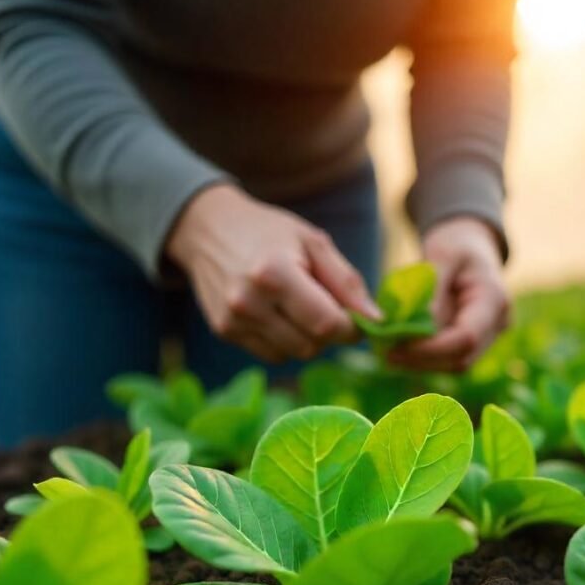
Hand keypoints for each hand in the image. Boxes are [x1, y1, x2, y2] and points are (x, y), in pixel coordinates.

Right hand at [166, 183, 380, 363]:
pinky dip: (285, 341)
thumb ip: (346, 282)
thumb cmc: (269, 232)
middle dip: (329, 333)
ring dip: (307, 339)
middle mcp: (249, 302)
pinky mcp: (225, 332)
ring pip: (293, 354)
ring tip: (298, 306)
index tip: (358, 320)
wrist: (207, 229)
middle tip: (326, 306)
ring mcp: (233, 321)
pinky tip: (277, 313)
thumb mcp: (313, 242)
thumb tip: (376, 321)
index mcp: (275, 273)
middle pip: (311, 345)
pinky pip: (272, 354)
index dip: (351, 329)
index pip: (326, 324)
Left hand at [388, 216, 511, 372]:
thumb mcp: (442, 256)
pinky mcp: (473, 345)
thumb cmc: (456, 245)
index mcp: (494, 300)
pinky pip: (448, 360)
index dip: (431, 348)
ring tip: (388, 353)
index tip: (397, 346)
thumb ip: (431, 291)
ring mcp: (488, 338)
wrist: (472, 248)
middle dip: (422, 360)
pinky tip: (399, 351)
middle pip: (461, 359)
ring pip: (453, 366)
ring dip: (420, 364)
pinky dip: (423, 359)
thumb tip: (412, 328)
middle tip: (385, 353)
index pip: (466, 338)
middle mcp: (498, 325)